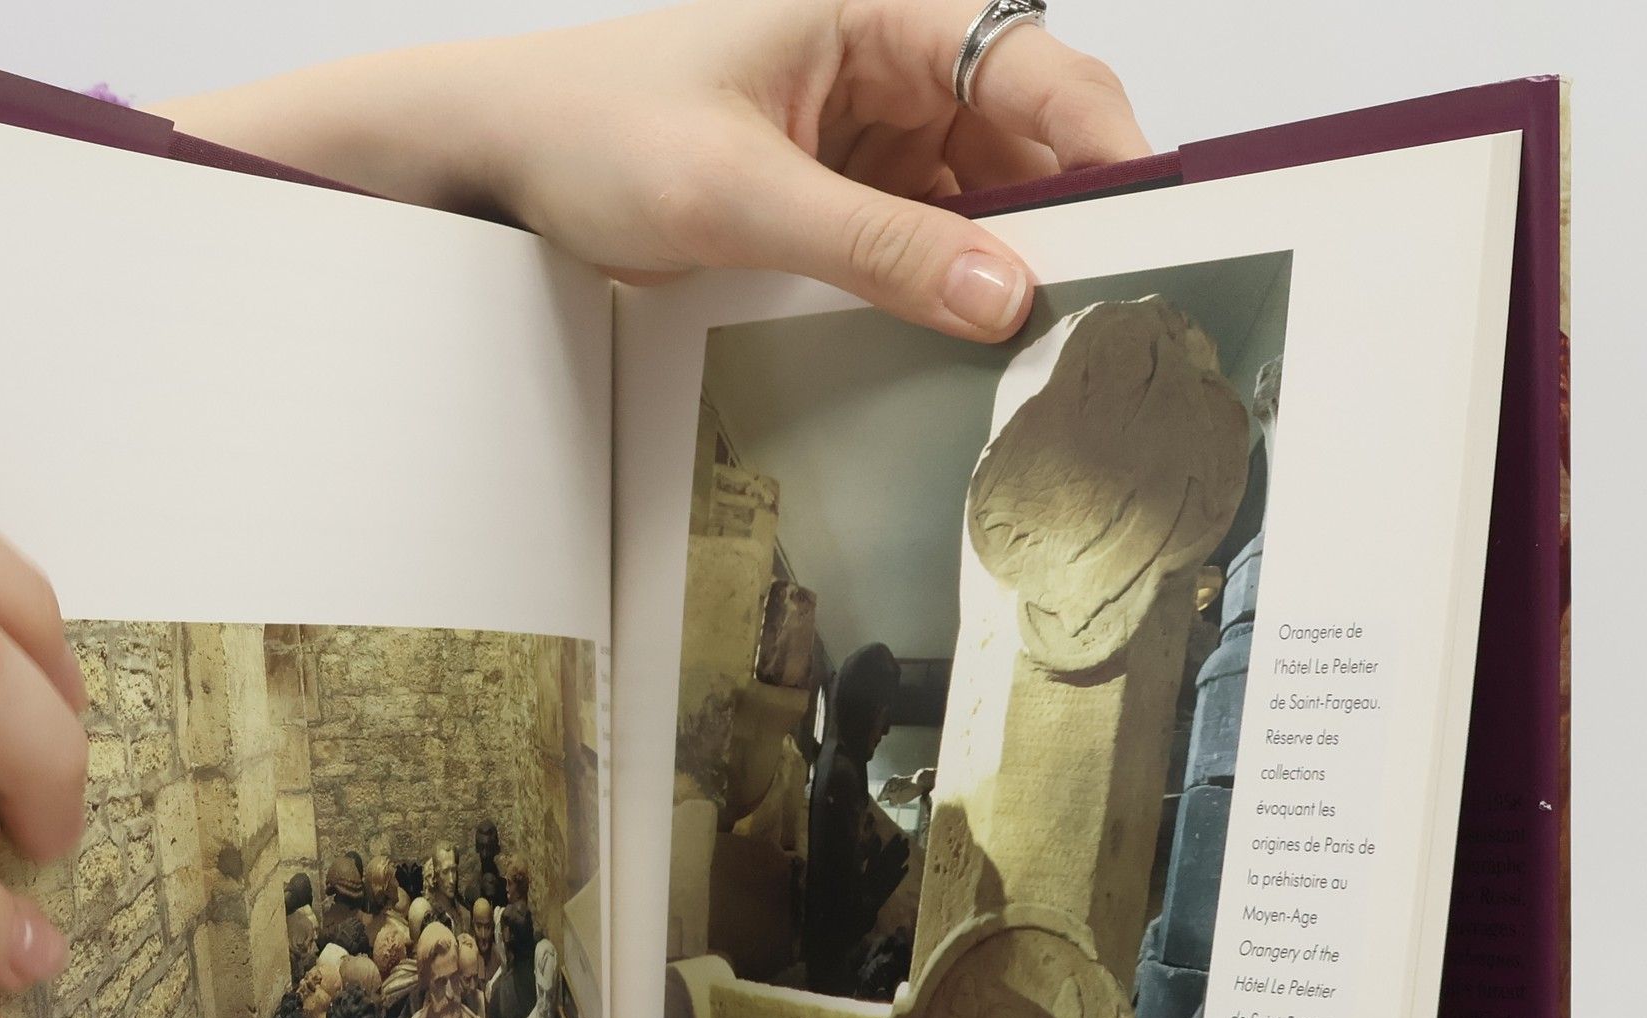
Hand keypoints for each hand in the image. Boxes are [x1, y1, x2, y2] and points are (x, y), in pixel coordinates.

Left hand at [163, 0, 1147, 342]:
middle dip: (1068, 226)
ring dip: (1010, 268)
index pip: (1042, 70)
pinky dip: (952, 288)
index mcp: (882, 11)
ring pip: (989, 202)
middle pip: (1033, 142)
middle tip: (1098, 317)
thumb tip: (1001, 296)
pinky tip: (968, 342)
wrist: (503, 161)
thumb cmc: (595, 130)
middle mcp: (895, 62)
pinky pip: (932, 240)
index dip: (1108, 154)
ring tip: (1039, 347)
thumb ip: (876, 247)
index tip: (1150, 237)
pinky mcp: (848, 193)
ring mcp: (875, 132)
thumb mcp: (738, 195)